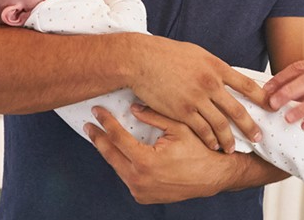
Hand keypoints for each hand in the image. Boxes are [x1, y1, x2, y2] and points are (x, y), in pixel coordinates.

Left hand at [85, 105, 239, 203]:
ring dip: (110, 151)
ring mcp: (140, 191)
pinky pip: (127, 177)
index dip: (106, 122)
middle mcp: (139, 180)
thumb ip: (153, 116)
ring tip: (102, 137)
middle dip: (98, 138)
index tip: (98, 112)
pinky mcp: (143, 197)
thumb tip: (133, 108)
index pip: (118, 138)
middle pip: (110, 155)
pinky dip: (123, 164)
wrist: (213, 176)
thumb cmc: (200, 151)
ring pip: (117, 167)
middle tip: (90, 125)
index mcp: (146, 161)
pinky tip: (120, 153)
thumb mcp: (178, 127)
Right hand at [128, 34, 265, 153]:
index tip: (271, 107)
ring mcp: (197, 99)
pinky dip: (209, 139)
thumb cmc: (166, 53)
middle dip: (250, 127)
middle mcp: (211, 83)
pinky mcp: (182, 111)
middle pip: (237, 110)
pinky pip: (201, 130)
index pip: (246, 84)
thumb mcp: (196, 54)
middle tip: (259, 138)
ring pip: (221, 124)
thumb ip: (212, 67)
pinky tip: (213, 145)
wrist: (142, 60)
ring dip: (229, 139)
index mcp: (216, 67)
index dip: (261, 97)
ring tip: (233, 148)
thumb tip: (222, 76)